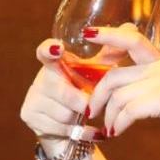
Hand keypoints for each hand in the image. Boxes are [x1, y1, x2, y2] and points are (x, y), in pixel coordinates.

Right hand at [19, 39, 106, 154]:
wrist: (68, 129)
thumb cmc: (84, 94)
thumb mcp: (97, 74)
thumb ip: (110, 54)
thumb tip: (130, 26)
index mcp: (55, 64)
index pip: (46, 52)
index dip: (49, 49)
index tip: (58, 48)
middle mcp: (40, 79)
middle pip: (64, 92)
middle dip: (83, 102)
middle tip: (91, 104)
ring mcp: (32, 98)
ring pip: (64, 113)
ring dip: (81, 118)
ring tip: (85, 116)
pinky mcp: (30, 116)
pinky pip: (61, 128)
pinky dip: (82, 132)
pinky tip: (92, 132)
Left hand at [83, 25, 159, 142]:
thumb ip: (149, 80)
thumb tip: (120, 92)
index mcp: (159, 59)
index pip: (130, 38)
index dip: (108, 34)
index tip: (87, 33)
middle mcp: (158, 66)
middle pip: (112, 76)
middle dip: (95, 96)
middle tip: (89, 111)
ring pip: (118, 97)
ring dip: (109, 116)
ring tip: (108, 128)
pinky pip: (129, 111)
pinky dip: (119, 123)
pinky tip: (117, 131)